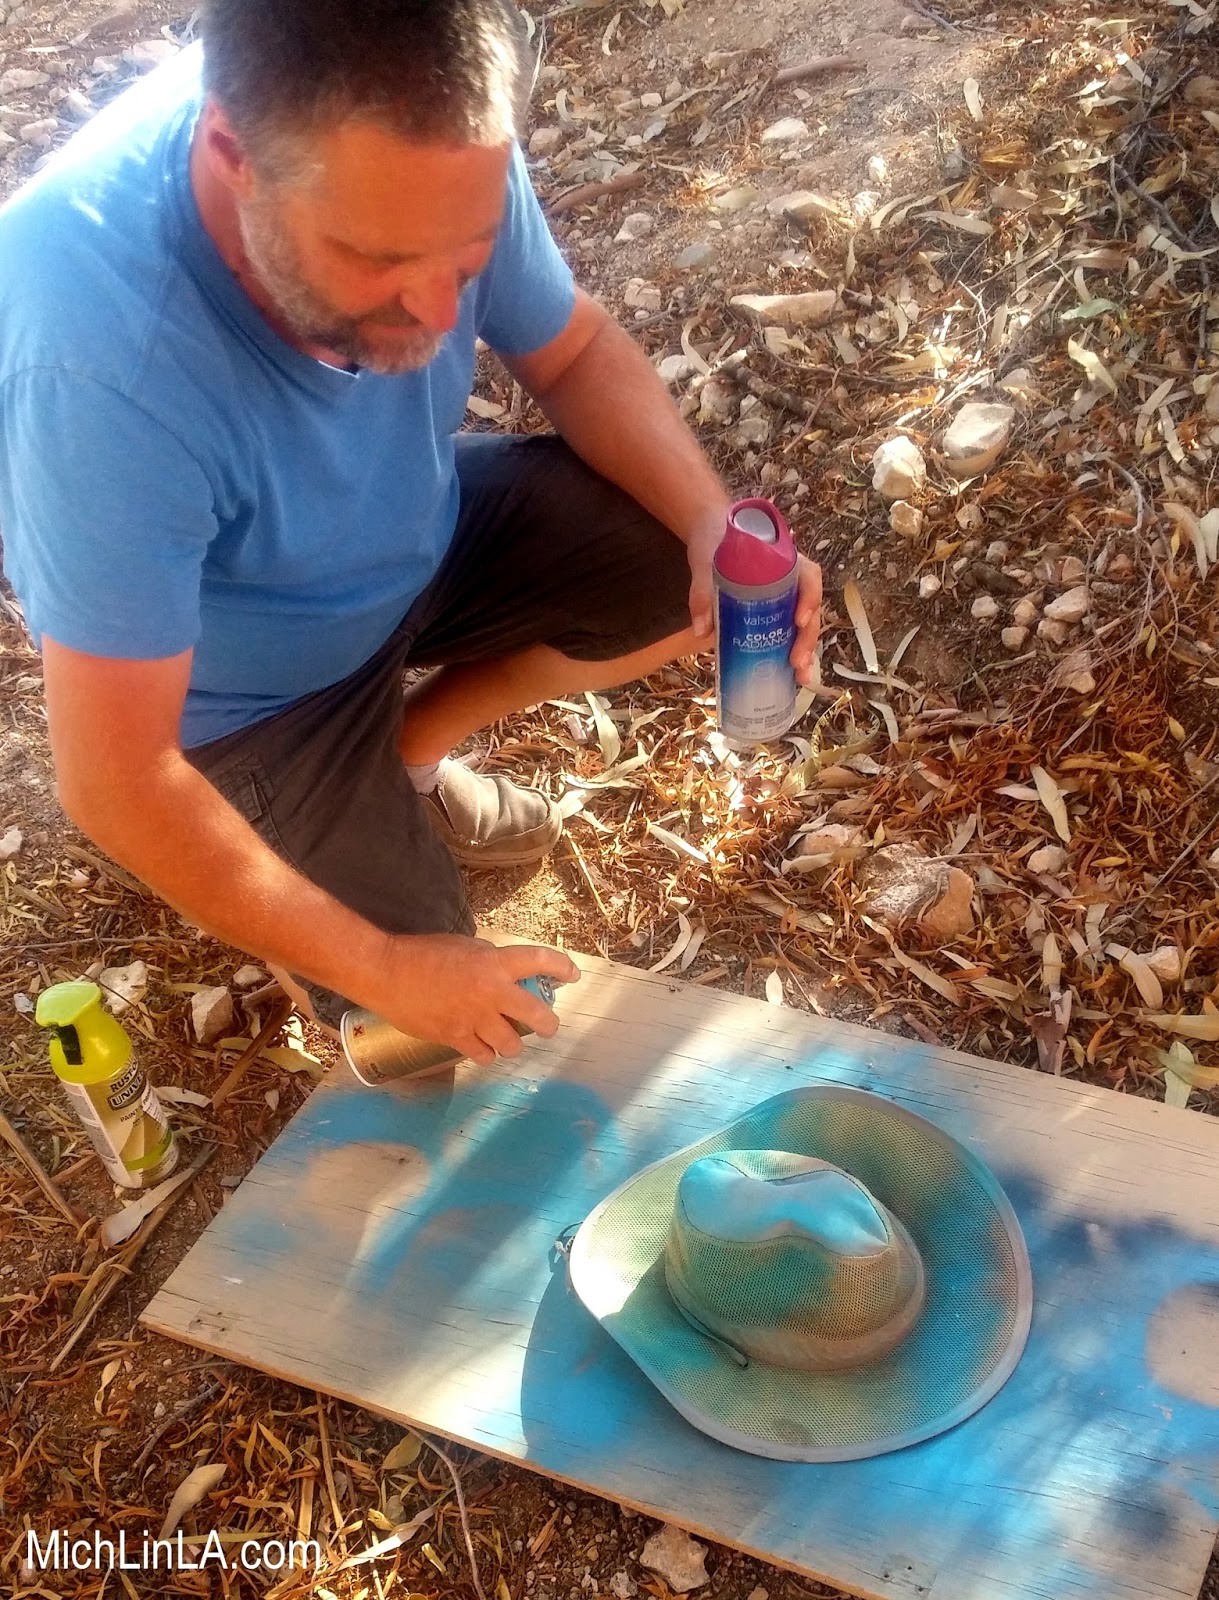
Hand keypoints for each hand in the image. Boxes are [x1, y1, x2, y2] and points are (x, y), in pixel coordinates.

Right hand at [366, 935, 579, 1066]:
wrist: (387, 973)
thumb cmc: (424, 953)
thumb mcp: (465, 946)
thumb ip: (490, 960)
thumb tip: (508, 974)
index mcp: (494, 963)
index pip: (540, 962)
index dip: (561, 968)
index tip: (572, 976)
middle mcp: (491, 993)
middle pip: (538, 1016)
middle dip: (549, 1024)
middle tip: (547, 1025)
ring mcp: (474, 1019)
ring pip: (512, 1045)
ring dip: (513, 1042)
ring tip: (506, 1037)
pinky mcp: (455, 1038)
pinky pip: (483, 1056)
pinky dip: (486, 1053)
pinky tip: (482, 1047)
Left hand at [686, 532, 823, 686]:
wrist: (710, 531)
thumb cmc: (714, 539)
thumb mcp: (705, 559)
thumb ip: (702, 590)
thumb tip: (701, 630)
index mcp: (782, 559)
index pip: (807, 576)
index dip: (809, 598)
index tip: (799, 620)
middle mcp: (790, 579)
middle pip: (809, 608)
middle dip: (807, 638)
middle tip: (798, 663)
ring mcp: (783, 596)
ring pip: (803, 623)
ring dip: (804, 650)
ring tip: (801, 677)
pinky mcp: (771, 610)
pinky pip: (786, 630)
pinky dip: (788, 651)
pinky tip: (787, 674)